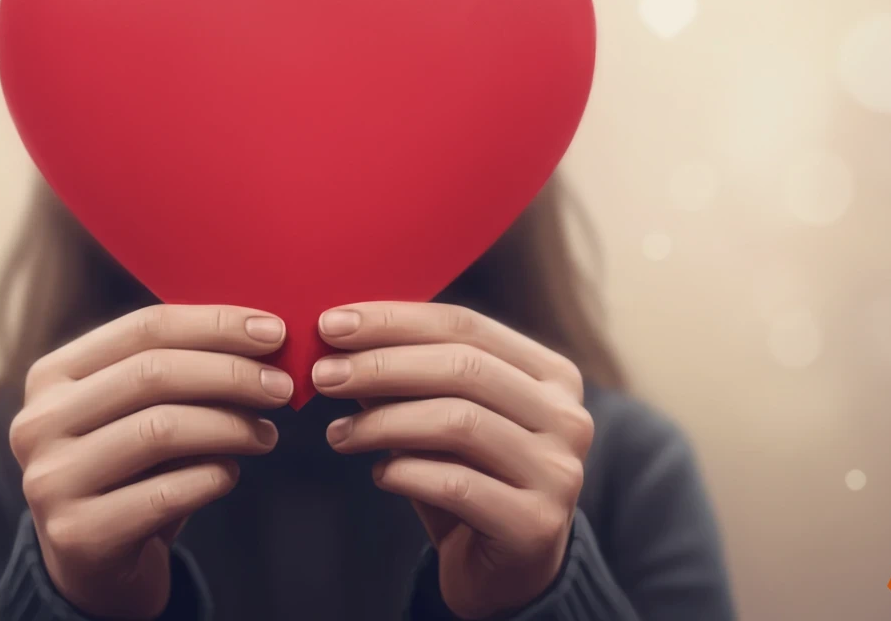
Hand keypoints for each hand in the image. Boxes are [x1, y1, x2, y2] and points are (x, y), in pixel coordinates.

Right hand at [9, 304, 294, 619]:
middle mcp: (39, 422)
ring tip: (266, 435)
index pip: (143, 328)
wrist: (93, 561)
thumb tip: (263, 338)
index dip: (215, 325)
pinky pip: (164, 493)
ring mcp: (51, 479)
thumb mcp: (139, 412)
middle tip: (280, 387)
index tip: (273, 333)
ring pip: (159, 430)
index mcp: (53, 375)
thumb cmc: (130, 471)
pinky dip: (211, 477)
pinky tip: (230, 473)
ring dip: (230, 427)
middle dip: (231, 374)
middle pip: (152, 373)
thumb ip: (181, 371)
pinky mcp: (77, 533)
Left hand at [312, 302, 592, 619]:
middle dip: (382, 366)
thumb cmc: (467, 478)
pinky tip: (379, 474)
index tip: (332, 324)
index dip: (394, 320)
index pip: (465, 325)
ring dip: (383, 423)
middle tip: (324, 375)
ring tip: (338, 434)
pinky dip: (405, 473)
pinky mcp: (536, 524)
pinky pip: (456, 484)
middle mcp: (567, 417)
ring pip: (459, 423)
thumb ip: (406, 379)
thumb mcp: (439, 420)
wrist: (504, 571)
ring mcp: (557, 472)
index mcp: (551, 375)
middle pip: (463, 369)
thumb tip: (341, 339)